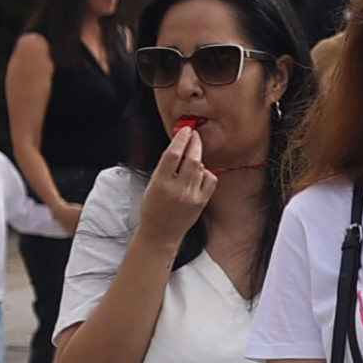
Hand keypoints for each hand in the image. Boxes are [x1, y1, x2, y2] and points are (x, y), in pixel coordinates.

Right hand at [130, 121, 212, 248]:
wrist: (160, 232)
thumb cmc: (152, 208)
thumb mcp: (151, 185)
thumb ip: (165, 169)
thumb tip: (178, 148)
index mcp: (160, 183)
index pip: (173, 155)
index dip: (180, 139)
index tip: (185, 130)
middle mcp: (178, 188)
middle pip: (191, 159)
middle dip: (194, 143)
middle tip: (194, 134)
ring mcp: (192, 195)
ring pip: (201, 168)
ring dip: (198, 157)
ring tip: (194, 151)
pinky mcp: (202, 201)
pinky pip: (210, 180)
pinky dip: (206, 172)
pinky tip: (200, 172)